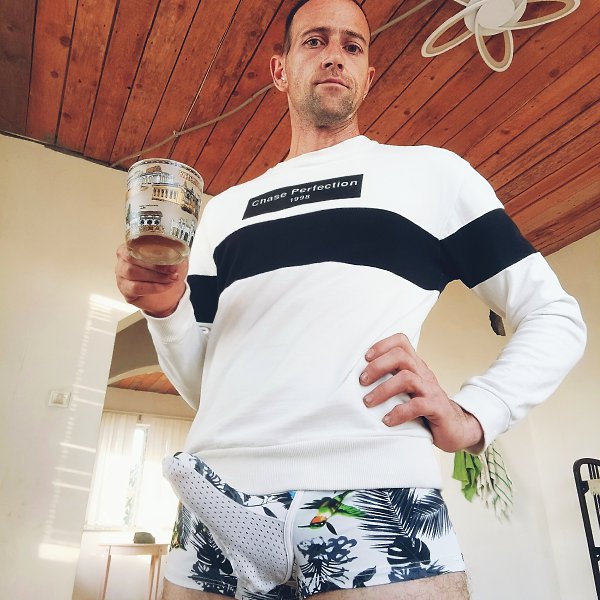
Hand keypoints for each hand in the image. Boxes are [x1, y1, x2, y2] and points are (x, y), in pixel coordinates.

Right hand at [115, 244, 187, 316]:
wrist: (169, 292)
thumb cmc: (167, 271)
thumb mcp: (173, 258)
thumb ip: (173, 250)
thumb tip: (178, 249)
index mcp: (132, 247)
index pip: (135, 244)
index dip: (152, 250)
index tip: (170, 255)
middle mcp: (123, 260)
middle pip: (132, 259)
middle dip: (155, 265)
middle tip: (173, 270)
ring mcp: (122, 276)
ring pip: (132, 273)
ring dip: (155, 276)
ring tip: (171, 278)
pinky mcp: (126, 290)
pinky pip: (135, 288)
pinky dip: (153, 287)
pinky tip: (165, 286)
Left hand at [360, 333, 483, 452]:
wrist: (456, 428)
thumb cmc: (425, 408)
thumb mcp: (408, 389)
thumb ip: (391, 379)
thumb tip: (359, 377)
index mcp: (416, 366)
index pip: (401, 342)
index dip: (382, 345)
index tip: (365, 358)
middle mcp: (423, 373)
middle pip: (401, 356)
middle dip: (378, 366)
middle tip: (362, 381)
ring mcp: (431, 390)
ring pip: (407, 378)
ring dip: (383, 390)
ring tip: (368, 402)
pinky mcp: (437, 408)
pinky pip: (417, 406)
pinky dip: (399, 412)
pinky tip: (387, 421)